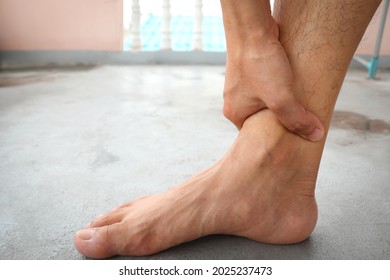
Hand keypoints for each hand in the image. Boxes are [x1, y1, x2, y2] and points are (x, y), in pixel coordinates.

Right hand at [223, 22, 323, 140]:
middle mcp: (235, 100)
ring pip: (265, 100)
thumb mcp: (280, 98)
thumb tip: (315, 134)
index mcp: (235, 113)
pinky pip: (266, 85)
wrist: (251, 28)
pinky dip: (278, 85)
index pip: (255, 134)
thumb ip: (297, 119)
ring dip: (280, 99)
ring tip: (293, 98)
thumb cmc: (258, 63)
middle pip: (261, 117)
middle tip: (296, 118)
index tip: (290, 135)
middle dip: (278, 117)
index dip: (274, 135)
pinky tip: (288, 81)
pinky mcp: (250, 70)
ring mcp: (241, 84)